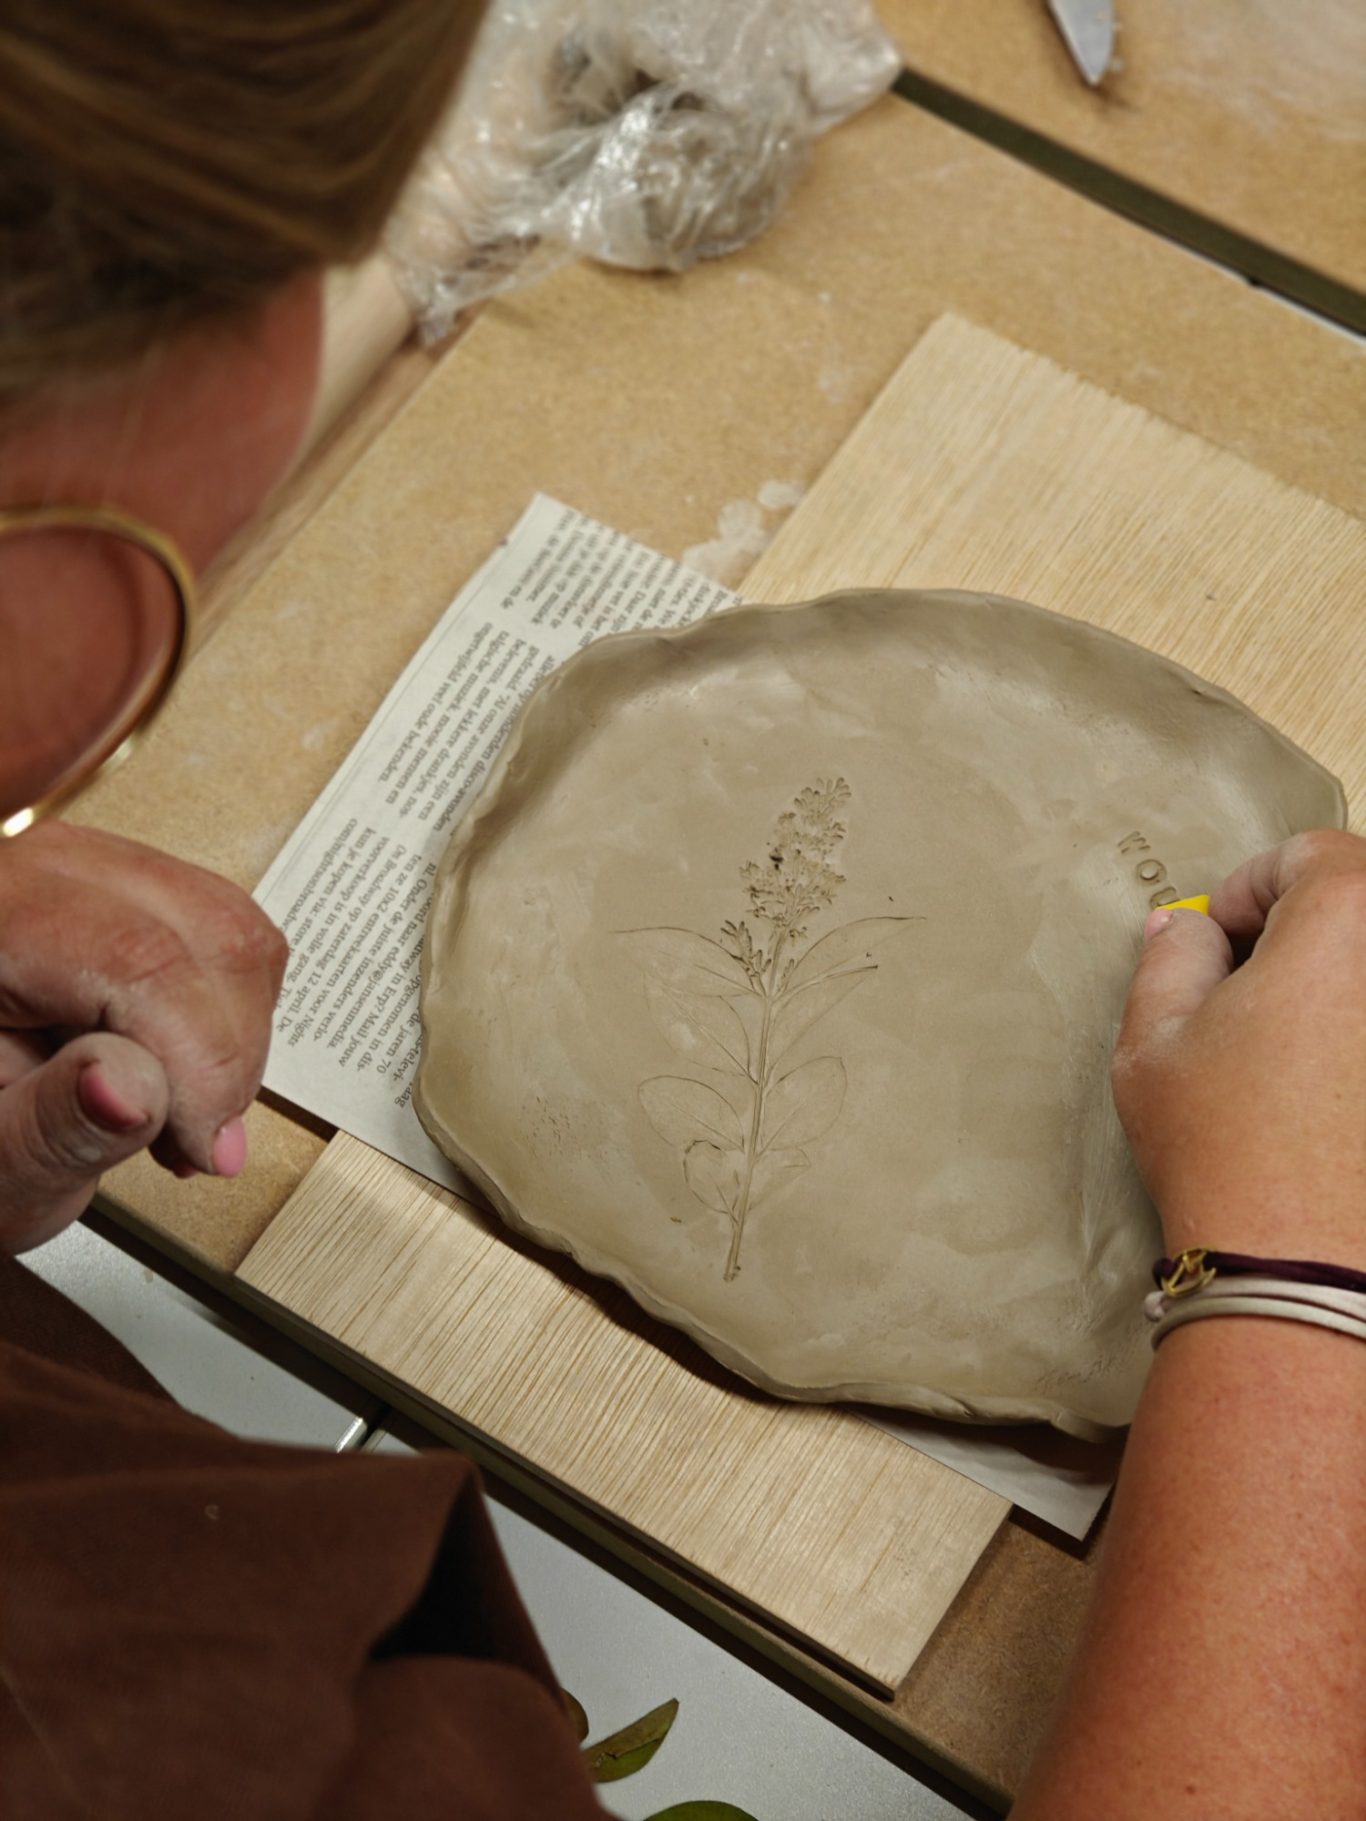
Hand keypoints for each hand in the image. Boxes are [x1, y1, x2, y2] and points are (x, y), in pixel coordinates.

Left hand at [0, 821, 286, 1252]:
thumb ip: (53, 1126)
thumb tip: (131, 1090)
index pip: (139, 958)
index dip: (199, 1057)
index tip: (205, 1144)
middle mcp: (46, 873)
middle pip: (207, 934)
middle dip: (226, 1056)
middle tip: (196, 1142)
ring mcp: (105, 872)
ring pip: (235, 933)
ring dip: (237, 1043)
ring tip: (185, 1114)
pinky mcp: (148, 891)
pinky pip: (235, 938)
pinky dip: (236, 1019)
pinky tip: (189, 1072)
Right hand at [1112, 828, 1365, 1264]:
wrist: (1301, 1268)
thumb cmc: (1223, 1148)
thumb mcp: (1154, 1043)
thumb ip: (1170, 959)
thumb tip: (1185, 929)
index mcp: (1348, 922)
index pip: (1311, 855)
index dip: (1251, 889)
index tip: (1219, 941)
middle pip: (1362, 908)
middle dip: (1306, 932)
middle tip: (1253, 990)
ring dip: (1338, 992)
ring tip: (1294, 1051)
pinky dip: (1353, 1045)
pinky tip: (1331, 1096)